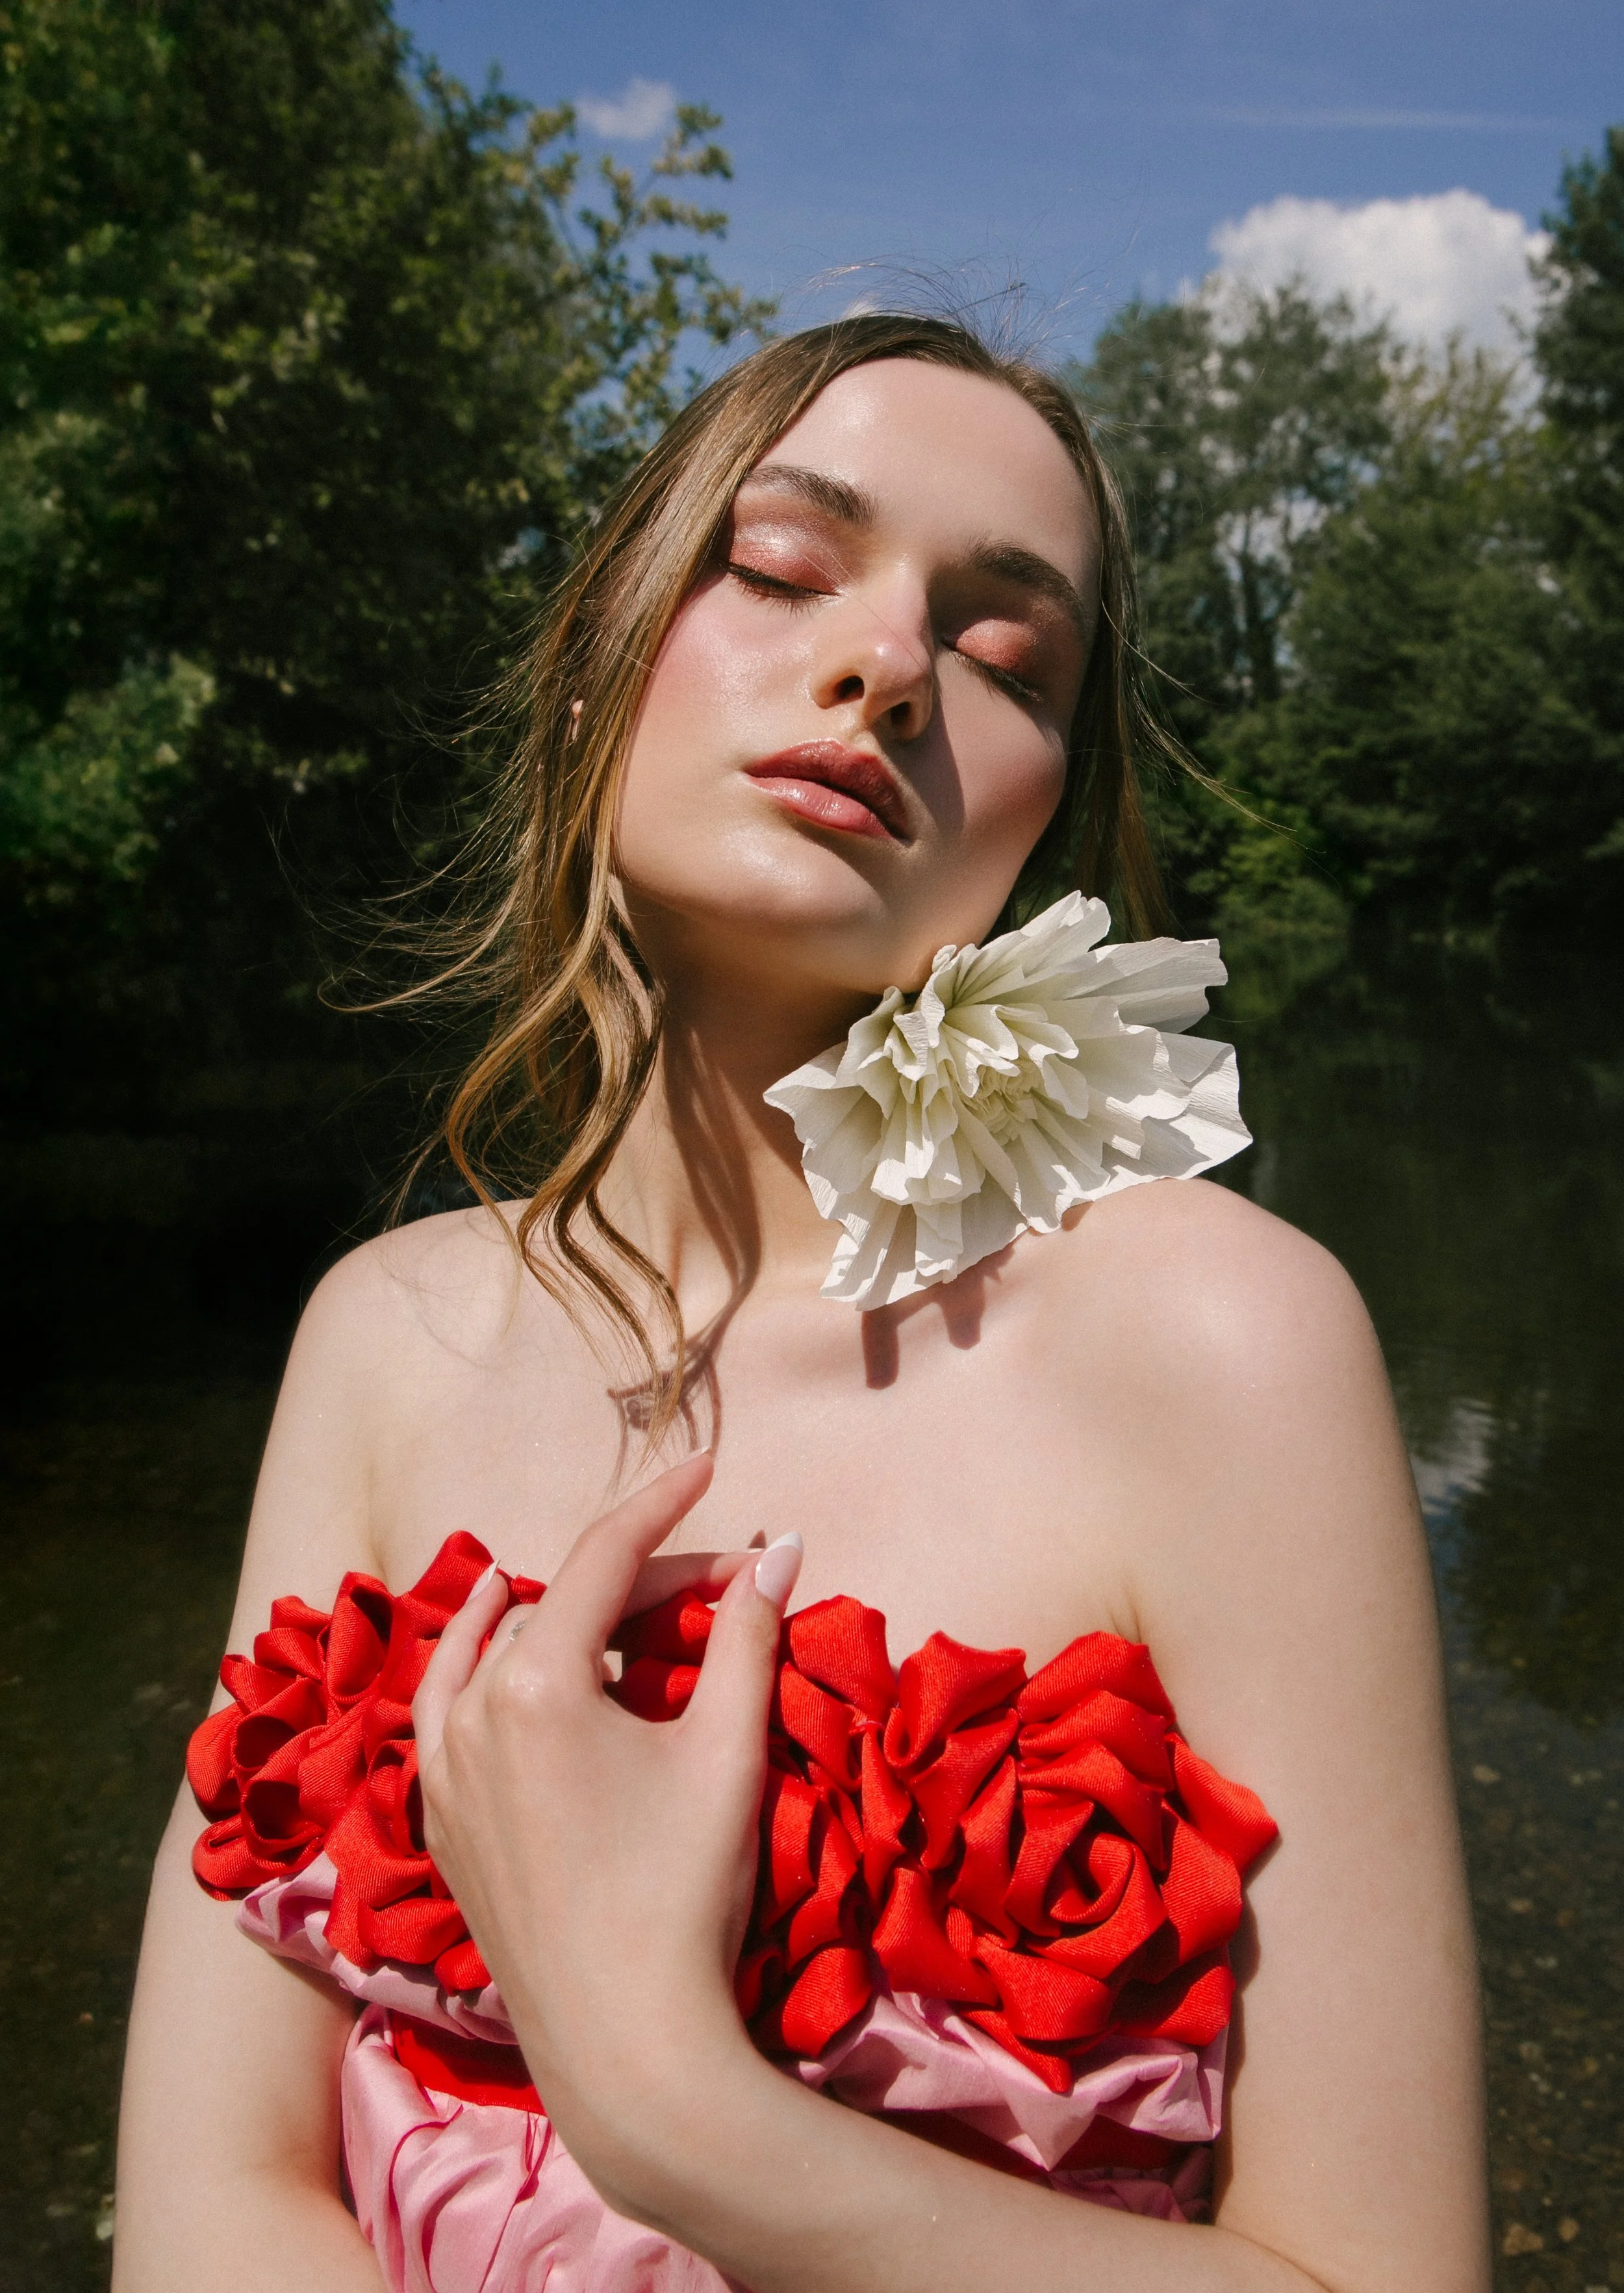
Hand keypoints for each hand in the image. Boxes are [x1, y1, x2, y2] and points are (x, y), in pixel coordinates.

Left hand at [412, 1454, 803, 2199]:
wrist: (627, 2044)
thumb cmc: (684, 1890)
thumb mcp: (726, 1750)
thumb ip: (749, 1635)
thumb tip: (783, 1545)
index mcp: (536, 1681)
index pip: (605, 1556)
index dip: (663, 1503)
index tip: (708, 1464)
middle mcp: (471, 1711)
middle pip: (561, 1604)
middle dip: (640, 1578)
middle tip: (721, 1583)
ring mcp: (445, 1771)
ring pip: (484, 1651)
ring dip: (538, 1609)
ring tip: (567, 1581)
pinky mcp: (445, 1822)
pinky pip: (444, 1712)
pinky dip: (471, 1667)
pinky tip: (486, 1653)